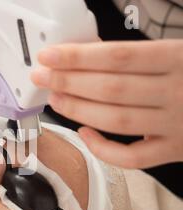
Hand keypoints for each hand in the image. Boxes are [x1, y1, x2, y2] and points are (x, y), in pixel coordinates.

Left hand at [31, 40, 182, 168]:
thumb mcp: (182, 50)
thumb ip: (144, 53)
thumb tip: (89, 54)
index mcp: (180, 59)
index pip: (119, 57)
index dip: (79, 57)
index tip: (49, 56)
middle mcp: (178, 93)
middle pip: (112, 89)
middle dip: (69, 82)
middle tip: (41, 77)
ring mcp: (176, 126)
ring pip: (117, 121)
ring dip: (78, 110)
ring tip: (54, 98)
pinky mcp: (175, 151)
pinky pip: (133, 158)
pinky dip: (104, 149)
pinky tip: (84, 134)